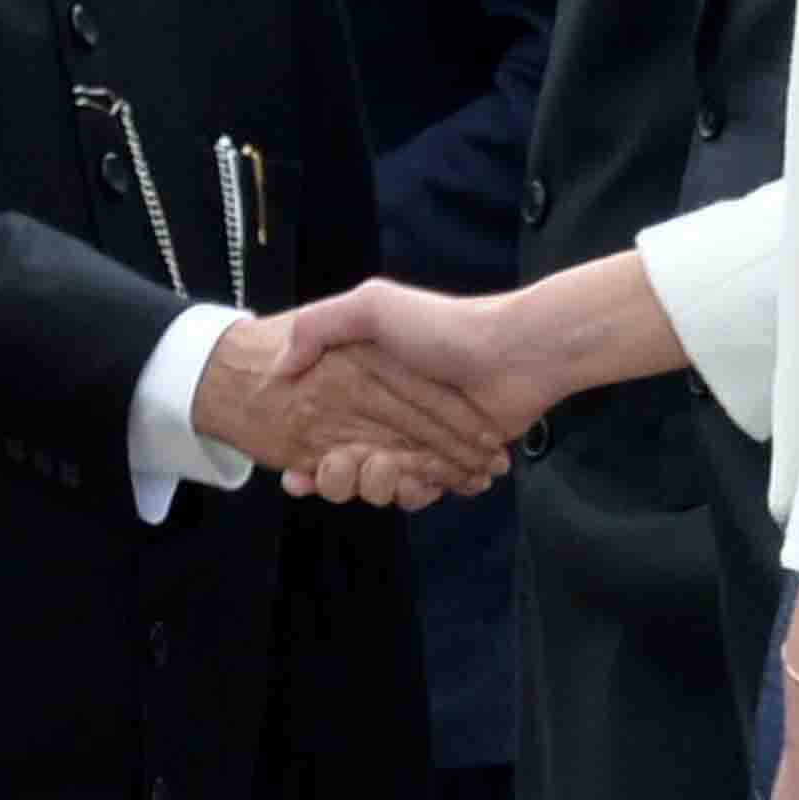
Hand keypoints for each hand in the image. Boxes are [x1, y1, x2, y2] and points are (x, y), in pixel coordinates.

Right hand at [268, 279, 564, 502]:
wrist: (517, 354)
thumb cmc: (444, 327)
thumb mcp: (374, 306)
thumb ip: (318, 326)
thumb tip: (281, 367)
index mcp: (361, 381)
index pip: (317, 428)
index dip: (302, 456)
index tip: (294, 473)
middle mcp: (385, 413)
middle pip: (344, 466)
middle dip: (337, 478)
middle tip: (343, 464)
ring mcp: (418, 441)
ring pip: (380, 486)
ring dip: (379, 486)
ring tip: (390, 468)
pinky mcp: (449, 463)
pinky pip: (421, 492)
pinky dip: (419, 492)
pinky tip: (424, 480)